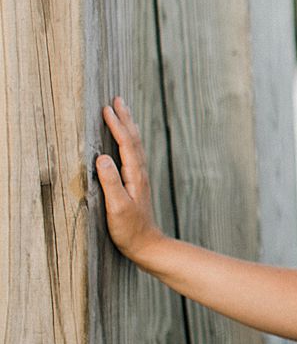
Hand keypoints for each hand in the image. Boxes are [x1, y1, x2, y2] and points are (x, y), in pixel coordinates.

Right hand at [96, 96, 165, 260]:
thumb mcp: (117, 207)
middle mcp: (140, 173)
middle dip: (125, 118)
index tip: (107, 108)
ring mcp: (139, 178)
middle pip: (133, 140)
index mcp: (135, 175)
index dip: (116, 125)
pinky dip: (128, 141)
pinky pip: (133, 155)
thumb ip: (110, 182)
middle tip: (117, 98)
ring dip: (128, 127)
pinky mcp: (136, 184)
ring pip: (135, 145)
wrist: (147, 245)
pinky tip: (125, 142)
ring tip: (122, 111)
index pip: (125, 144)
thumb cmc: (130, 229)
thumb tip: (102, 157)